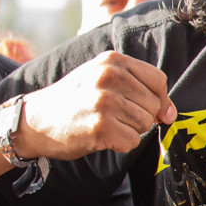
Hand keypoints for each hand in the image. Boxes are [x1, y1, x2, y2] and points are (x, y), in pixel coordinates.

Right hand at [18, 52, 176, 159]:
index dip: (159, 99)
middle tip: (114, 117)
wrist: (35, 121)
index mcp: (112, 60)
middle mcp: (109, 77)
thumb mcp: (102, 80)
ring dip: (129, 130)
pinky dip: (121, 144)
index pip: (158, 80)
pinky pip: (132, 141)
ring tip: (105, 124)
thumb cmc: (75, 100)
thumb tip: (171, 114)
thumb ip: (138, 89)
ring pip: (146, 124)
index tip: (146, 108)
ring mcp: (105, 101)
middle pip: (154, 104)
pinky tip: (101, 137)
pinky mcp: (101, 127)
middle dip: (141, 116)